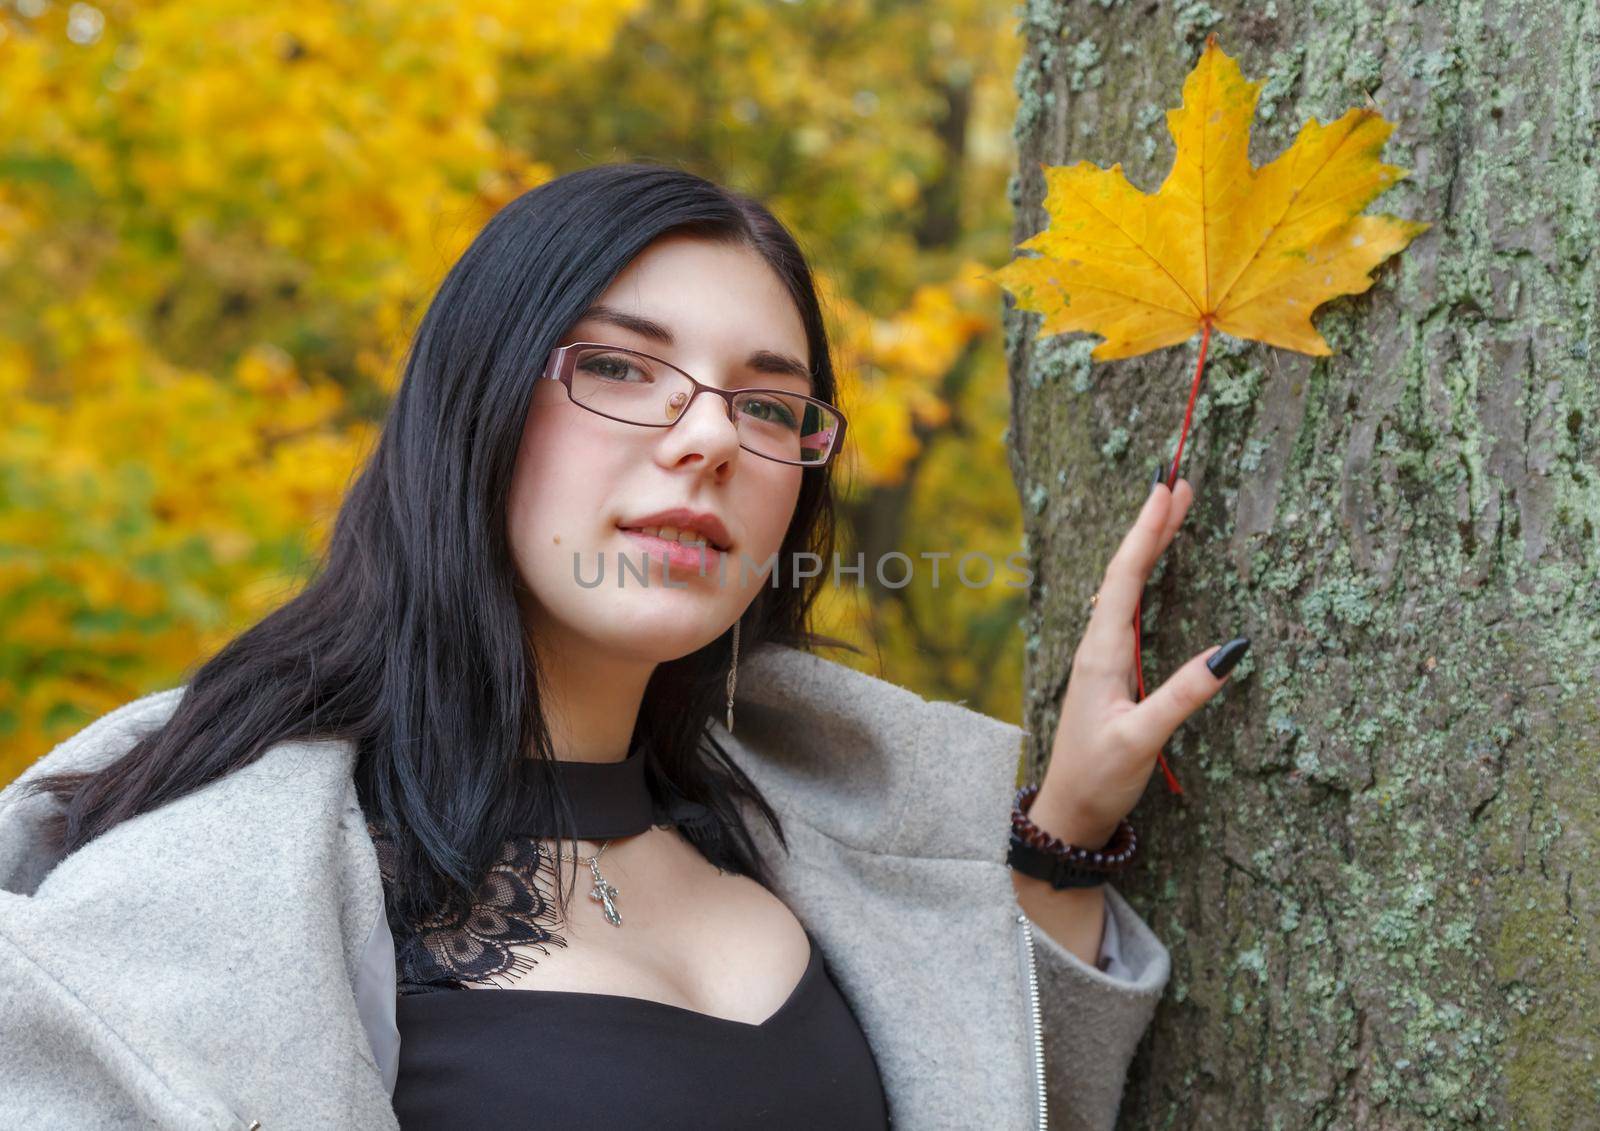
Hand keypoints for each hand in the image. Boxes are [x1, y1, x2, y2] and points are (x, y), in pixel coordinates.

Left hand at [1032, 472, 1248, 846]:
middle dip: (1152, 526)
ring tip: (1171, 510)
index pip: (1125, 579)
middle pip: (1124, 572)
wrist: (1067, 812)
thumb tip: (1233, 649)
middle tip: (1179, 483)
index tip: (1165, 490)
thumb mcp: (1142, 739)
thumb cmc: (1099, 778)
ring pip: (1124, 588)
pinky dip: (1143, 578)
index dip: (1147, 532)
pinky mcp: (1108, 672)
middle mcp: (1096, 647)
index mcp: (1100, 654)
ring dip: (1148, 547)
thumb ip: (1183, 696)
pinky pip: (1126, 609)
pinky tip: (1150, 570)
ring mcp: (1100, 657)